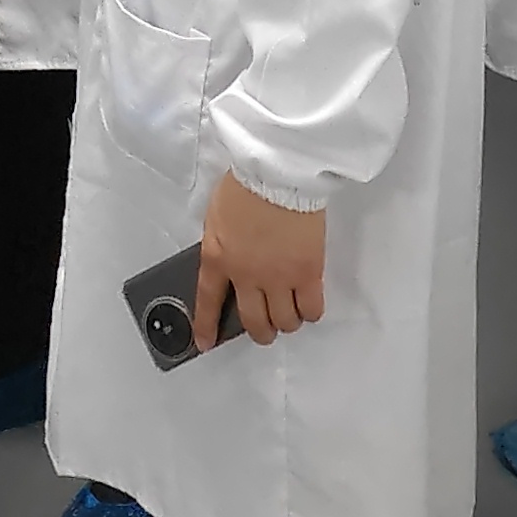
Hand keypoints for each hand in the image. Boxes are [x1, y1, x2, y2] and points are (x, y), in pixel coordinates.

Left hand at [194, 172, 326, 348]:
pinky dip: (310, 312)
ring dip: (286, 323)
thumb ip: (220, 244)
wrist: (277, 173)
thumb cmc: (247, 184)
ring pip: (284, 321)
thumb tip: (227, 260)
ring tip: (290, 315)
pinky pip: (311, 308)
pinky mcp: (308, 272)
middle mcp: (247, 276)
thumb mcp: (217, 215)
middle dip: (259, 331)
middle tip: (265, 328)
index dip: (206, 326)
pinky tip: (309, 306)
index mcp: (218, 258)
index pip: (208, 302)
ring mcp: (279, 277)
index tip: (204, 343)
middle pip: (253, 321)